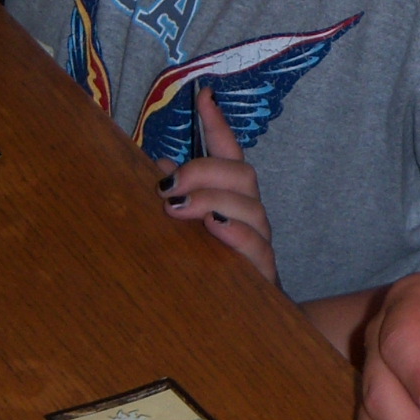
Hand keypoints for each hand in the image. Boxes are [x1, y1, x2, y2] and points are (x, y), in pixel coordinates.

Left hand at [159, 88, 278, 284]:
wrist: (240, 324)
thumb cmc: (207, 268)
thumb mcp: (186, 228)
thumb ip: (176, 196)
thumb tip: (157, 166)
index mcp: (229, 197)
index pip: (228, 152)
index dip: (217, 123)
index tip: (203, 94)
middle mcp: (248, 213)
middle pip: (242, 174)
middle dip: (206, 170)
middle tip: (169, 184)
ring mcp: (258, 240)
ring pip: (251, 206)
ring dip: (213, 199)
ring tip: (180, 206)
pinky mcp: (262, 271)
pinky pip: (257, 246)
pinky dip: (236, 233)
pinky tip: (215, 227)